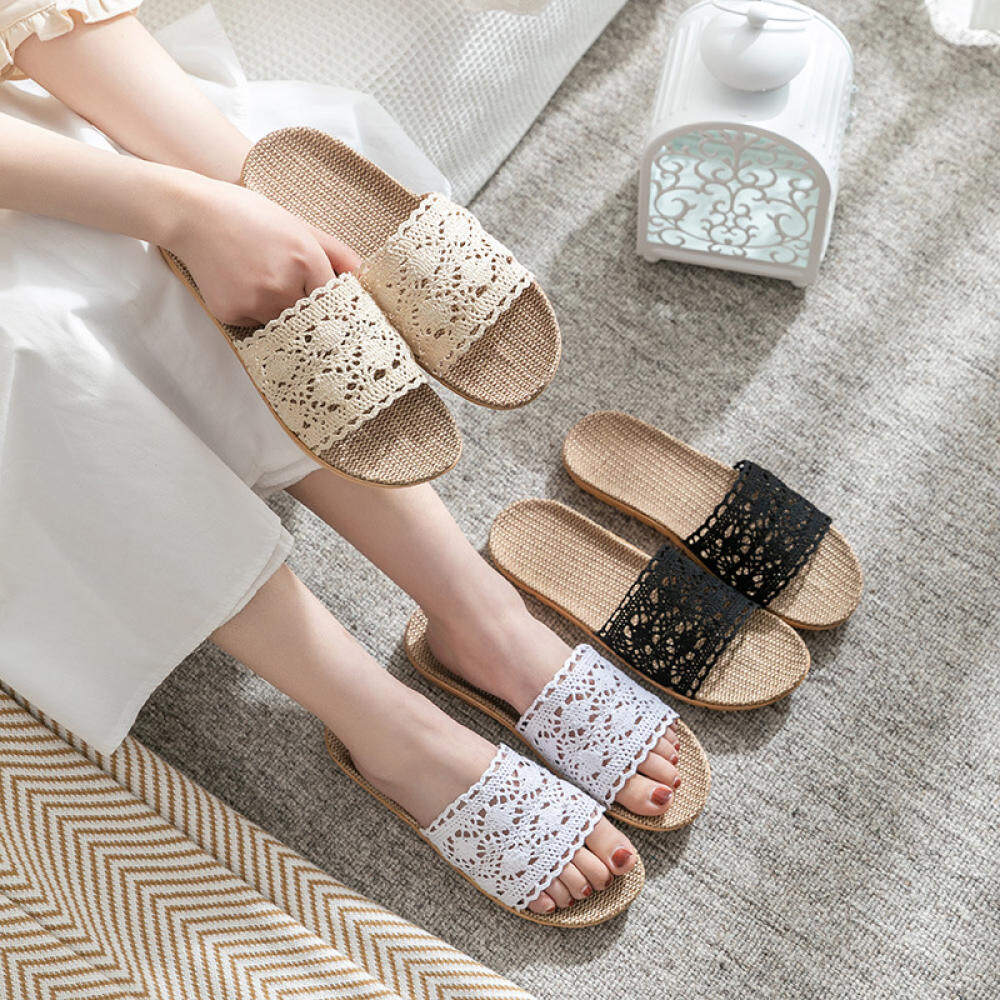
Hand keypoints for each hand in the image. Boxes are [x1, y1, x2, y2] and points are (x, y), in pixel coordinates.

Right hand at [164, 175, 361, 325]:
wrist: (193, 214)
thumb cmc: (249, 215)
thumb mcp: (299, 226)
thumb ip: (337, 253)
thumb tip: (365, 277)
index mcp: (305, 261)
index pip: (337, 302)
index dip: (337, 305)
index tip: (340, 311)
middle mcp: (282, 287)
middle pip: (313, 318)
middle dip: (311, 311)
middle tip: (298, 295)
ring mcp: (255, 303)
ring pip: (285, 325)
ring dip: (283, 312)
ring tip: (265, 281)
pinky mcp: (231, 314)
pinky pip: (257, 325)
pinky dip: (256, 312)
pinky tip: (244, 285)